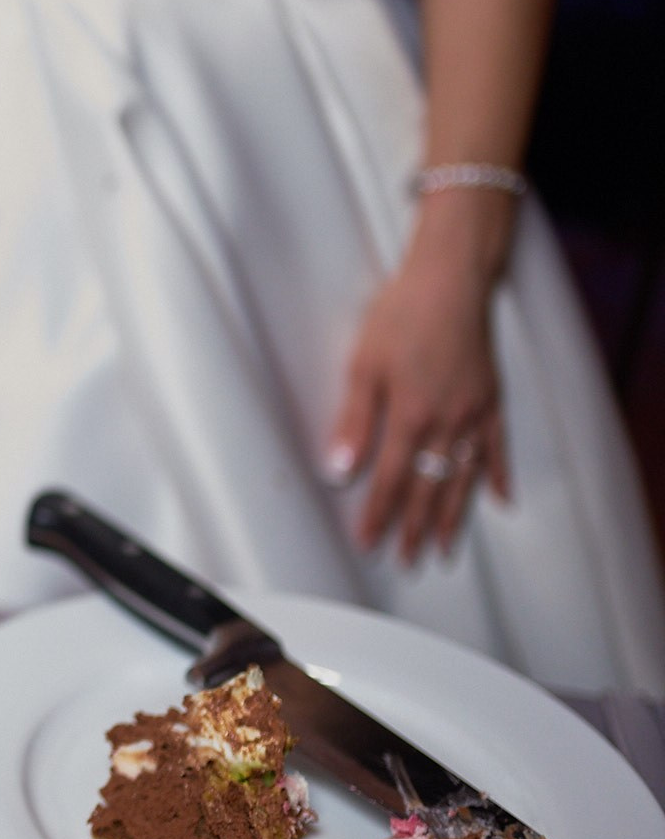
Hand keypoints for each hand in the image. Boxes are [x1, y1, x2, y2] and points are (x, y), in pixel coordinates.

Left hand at [328, 192, 513, 563]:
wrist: (451, 277)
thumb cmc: (401, 315)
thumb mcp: (363, 366)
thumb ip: (353, 422)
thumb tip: (339, 470)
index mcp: (412, 415)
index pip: (391, 479)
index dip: (378, 515)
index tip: (368, 543)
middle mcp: (448, 421)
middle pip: (430, 487)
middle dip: (416, 528)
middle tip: (408, 560)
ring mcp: (475, 411)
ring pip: (463, 476)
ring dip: (453, 516)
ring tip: (445, 547)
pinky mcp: (492, 397)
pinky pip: (497, 446)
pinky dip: (497, 475)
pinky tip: (499, 500)